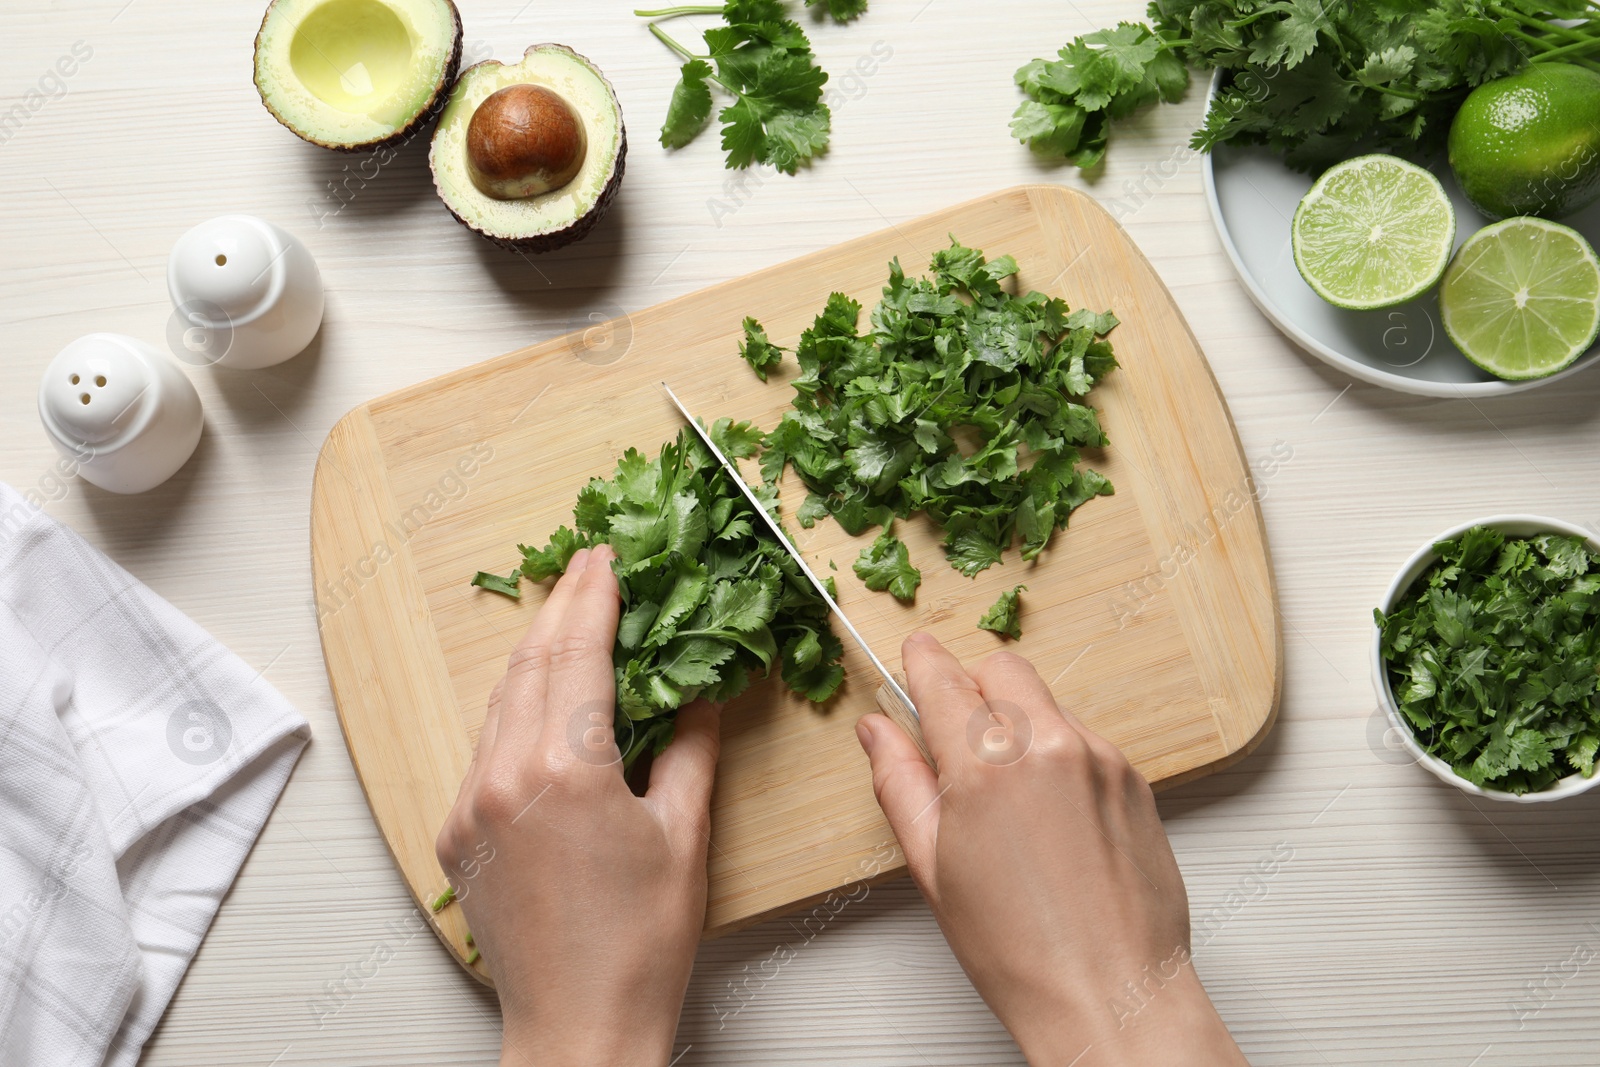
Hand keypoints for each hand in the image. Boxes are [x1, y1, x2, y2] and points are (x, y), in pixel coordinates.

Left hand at [436, 545, 719, 1066]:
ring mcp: (471, 804)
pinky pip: (485, 747)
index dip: (595, 597)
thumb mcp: (683, 833)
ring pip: (500, 701)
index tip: (608, 558)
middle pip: (530, 664)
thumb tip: (699, 691)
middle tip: (589, 567)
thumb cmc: (640, 944)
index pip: (579, 654)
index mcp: (566, 770)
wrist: (579, 1026)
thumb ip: (691, 748)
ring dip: (534, 653)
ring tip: (566, 618)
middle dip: (561, 608)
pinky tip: (541, 697)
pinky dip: (514, 708)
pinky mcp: (456, 832)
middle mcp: (504, 776)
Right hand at [856, 633, 1247, 1066]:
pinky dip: (1060, 757)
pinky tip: (1051, 818)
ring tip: (1010, 801)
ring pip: (1046, 703)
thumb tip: (878, 732)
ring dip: (1019, 726)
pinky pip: (1085, 740)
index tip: (916, 653)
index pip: (944, 678)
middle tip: (958, 738)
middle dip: (974, 687)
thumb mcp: (933, 867)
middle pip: (1002, 670)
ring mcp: (1100, 758)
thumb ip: (900, 783)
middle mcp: (1050, 746)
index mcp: (986, 765)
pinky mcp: (1134, 778)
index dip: (923, 661)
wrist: (1111, 994)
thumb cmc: (1021, 950)